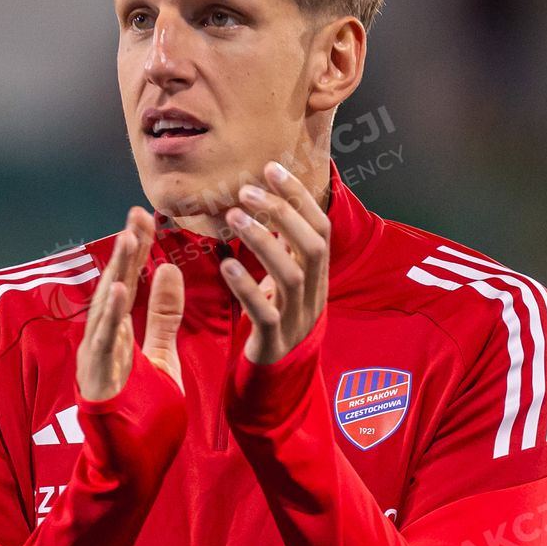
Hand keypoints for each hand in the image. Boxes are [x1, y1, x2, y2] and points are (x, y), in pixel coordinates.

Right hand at [77, 208, 185, 399]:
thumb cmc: (142, 416)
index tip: (147, 217)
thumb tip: (168, 269)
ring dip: (117, 272)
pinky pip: (103, 344)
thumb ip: (163, 317)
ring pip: (105, 309)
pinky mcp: (97, 381)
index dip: (136, 251)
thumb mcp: (161, 356)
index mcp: (116, 335)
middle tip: (137, 213)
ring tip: (128, 238)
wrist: (129, 469)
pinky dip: (109, 316)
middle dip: (126, 251)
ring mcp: (96, 361)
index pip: (128, 283)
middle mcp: (101, 342)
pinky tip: (119, 290)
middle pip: (114, 287)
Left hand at [219, 161, 330, 364]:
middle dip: (283, 212)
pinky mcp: (274, 341)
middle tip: (246, 191)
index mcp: (317, 276)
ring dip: (263, 241)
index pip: (320, 228)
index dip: (299, 196)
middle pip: (313, 246)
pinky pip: (264, 313)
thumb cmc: (277, 319)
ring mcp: (297, 319)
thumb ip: (285, 248)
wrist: (278, 378)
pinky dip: (246, 286)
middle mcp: (314, 294)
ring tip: (233, 217)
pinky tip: (226, 264)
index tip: (271, 167)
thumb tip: (274, 201)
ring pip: (290, 276)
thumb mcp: (286, 281)